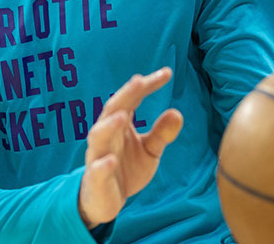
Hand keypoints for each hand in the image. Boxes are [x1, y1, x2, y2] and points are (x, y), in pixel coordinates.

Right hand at [78, 67, 183, 228]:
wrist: (105, 200)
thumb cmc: (126, 169)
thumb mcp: (149, 150)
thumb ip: (161, 133)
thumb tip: (178, 112)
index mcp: (119, 124)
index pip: (131, 99)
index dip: (147, 85)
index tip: (166, 73)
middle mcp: (106, 135)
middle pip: (113, 110)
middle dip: (125, 95)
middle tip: (139, 80)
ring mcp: (98, 155)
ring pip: (98, 136)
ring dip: (109, 125)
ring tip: (122, 116)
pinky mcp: (96, 179)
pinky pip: (97, 170)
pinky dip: (102, 165)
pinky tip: (111, 160)